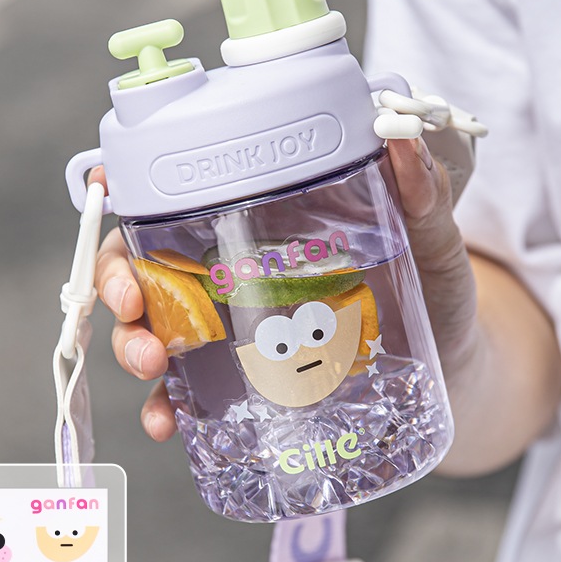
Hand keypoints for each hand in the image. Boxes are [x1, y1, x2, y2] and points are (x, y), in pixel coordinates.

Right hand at [90, 140, 475, 443]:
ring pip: (152, 329)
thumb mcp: (429, 241)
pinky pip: (186, 395)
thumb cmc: (436, 293)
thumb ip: (422, 197)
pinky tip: (169, 423)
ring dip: (131, 345)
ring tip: (150, 366)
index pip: (181, 200)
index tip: (107, 188)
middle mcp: (229, 274)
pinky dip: (165, 407)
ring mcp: (231, 331)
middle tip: (132, 305)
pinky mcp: (242, 384)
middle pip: (145, 265)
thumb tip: (402, 139)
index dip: (131, 192)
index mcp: (260, 228)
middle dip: (119, 281)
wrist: (453, 368)